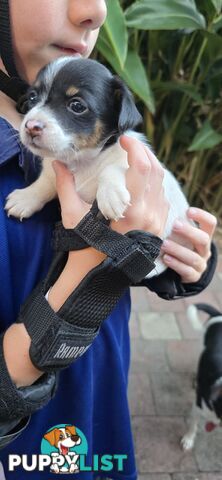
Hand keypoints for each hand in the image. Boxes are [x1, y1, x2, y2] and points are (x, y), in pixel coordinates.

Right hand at [53, 136, 169, 237]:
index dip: (135, 147)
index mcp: (130, 209)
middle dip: (145, 153)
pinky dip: (155, 186)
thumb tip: (58, 163)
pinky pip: (163, 199)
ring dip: (151, 169)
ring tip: (137, 161)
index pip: (142, 167)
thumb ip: (66, 186)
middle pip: (156, 171)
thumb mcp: (72, 215)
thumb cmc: (85, 245)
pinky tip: (142, 184)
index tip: (125, 139)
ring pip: (162, 185)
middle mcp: (149, 213)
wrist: (99, 274)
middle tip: (132, 145)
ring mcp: (157, 222)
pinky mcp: (159, 228)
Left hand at [161, 207, 216, 282]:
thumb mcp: (181, 235)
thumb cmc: (179, 246)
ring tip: (165, 244)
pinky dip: (176, 264)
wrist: (182, 271)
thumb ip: (176, 224)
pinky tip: (166, 258)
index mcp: (204, 236)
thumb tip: (159, 205)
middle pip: (203, 239)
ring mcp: (201, 264)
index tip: (188, 211)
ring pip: (193, 258)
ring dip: (178, 250)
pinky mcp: (193, 277)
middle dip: (189, 232)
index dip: (202, 216)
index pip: (210, 223)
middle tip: (175, 225)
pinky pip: (187, 271)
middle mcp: (205, 250)